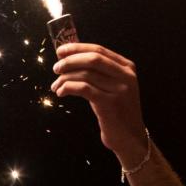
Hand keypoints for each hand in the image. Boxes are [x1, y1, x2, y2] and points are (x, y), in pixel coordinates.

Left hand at [51, 44, 146, 165]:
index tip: (60, 51)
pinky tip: (61, 93)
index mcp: (126, 67)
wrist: (130, 137)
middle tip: (56, 68)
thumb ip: (97, 72)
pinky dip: (68, 87)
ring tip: (56, 86)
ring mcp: (119, 90)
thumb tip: (70, 58)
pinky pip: (83, 89)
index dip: (77, 48)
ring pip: (85, 75)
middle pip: (92, 59)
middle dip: (70, 61)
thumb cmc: (115, 111)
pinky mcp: (110, 104)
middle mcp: (125, 76)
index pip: (98, 50)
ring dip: (65, 78)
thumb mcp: (111, 87)